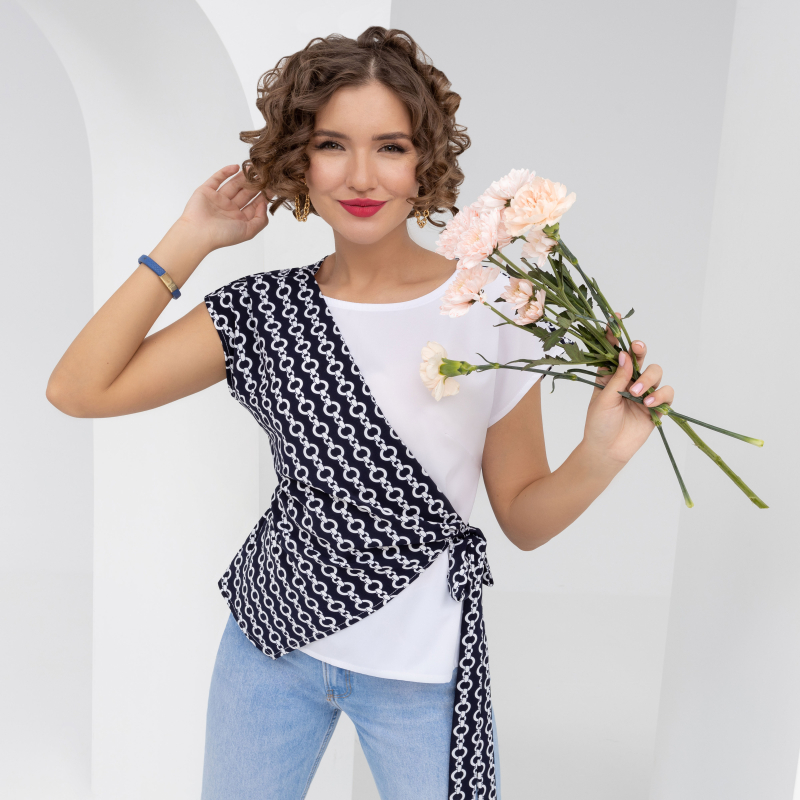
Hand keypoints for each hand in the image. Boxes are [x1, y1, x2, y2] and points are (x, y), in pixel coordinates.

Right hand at [178, 164, 269, 251]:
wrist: (198, 233)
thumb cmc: (222, 236)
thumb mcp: (248, 232)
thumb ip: (260, 220)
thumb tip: (264, 204)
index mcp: (239, 219)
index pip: (254, 204)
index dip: (263, 195)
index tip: (272, 186)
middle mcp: (229, 208)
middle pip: (245, 192)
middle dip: (255, 184)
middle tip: (265, 173)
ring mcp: (218, 199)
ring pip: (233, 184)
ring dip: (243, 176)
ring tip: (253, 167)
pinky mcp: (206, 191)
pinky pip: (217, 179)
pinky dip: (225, 172)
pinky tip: (236, 167)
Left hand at [582, 315, 673, 466]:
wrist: (607, 450)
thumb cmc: (598, 424)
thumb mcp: (603, 399)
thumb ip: (617, 378)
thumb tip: (626, 354)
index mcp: (610, 374)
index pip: (615, 351)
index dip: (616, 335)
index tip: (615, 319)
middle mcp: (628, 379)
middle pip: (639, 356)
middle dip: (640, 349)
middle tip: (636, 349)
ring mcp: (643, 391)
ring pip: (655, 372)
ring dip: (648, 379)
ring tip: (636, 395)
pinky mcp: (656, 406)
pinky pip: (667, 393)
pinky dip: (660, 396)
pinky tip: (648, 405)